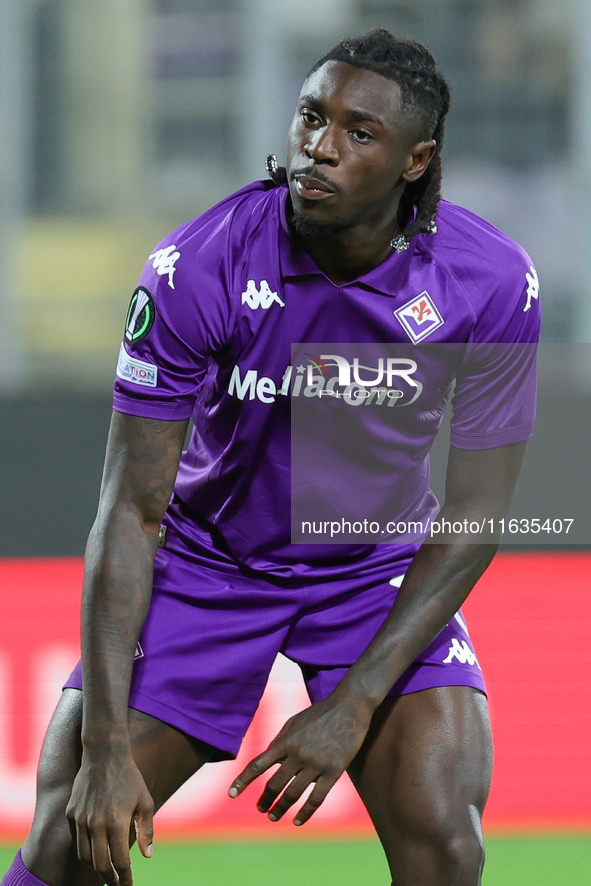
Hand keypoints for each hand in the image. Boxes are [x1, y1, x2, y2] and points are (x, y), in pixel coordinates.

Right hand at [66, 747, 153, 885]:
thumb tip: (147, 856)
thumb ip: (146, 830)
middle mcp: (96, 824)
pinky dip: (84, 849)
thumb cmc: (129, 778)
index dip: (124, 877)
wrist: (104, 754)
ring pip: (84, 856)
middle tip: (116, 884)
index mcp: (116, 822)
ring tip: (105, 871)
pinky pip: (76, 839)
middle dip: (108, 879)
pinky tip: (93, 850)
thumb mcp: (145, 801)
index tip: (128, 885)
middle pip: (99, 864)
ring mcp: (81, 819)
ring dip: (94, 867)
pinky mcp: (71, 813)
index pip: (119, 861)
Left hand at [228, 694, 371, 825]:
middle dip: (265, 799)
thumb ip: (280, 741)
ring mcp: (315, 764)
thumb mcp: (294, 722)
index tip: (231, 793)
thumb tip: (267, 759)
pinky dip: (305, 813)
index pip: (257, 765)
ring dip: (281, 808)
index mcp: (285, 741)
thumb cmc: (319, 713)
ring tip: (274, 816)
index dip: (242, 781)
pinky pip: (316, 798)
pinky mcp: (333, 771)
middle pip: (274, 784)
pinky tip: (297, 821)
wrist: (349, 707)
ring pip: (293, 794)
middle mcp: (297, 754)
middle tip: (261, 809)